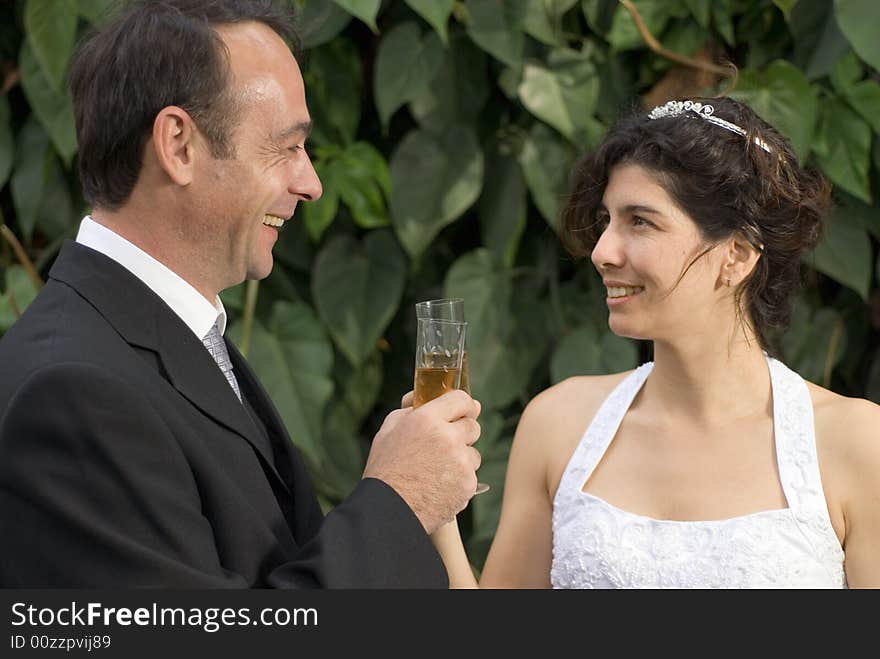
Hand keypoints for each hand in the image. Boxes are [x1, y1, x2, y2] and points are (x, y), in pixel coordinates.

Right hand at [363, 389, 480, 533]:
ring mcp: (461, 462)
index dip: (464, 405)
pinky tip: (440, 487)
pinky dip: (460, 481)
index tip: (463, 411)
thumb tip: (429, 399)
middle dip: (462, 433)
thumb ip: (411, 410)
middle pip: (473, 426)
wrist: (388, 511)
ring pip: (474, 454)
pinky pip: (471, 477)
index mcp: (427, 419)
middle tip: (444, 445)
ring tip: (437, 472)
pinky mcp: (468, 484)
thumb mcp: (389, 430)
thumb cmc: (385, 469)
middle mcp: (448, 437)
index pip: (462, 399)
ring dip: (462, 460)